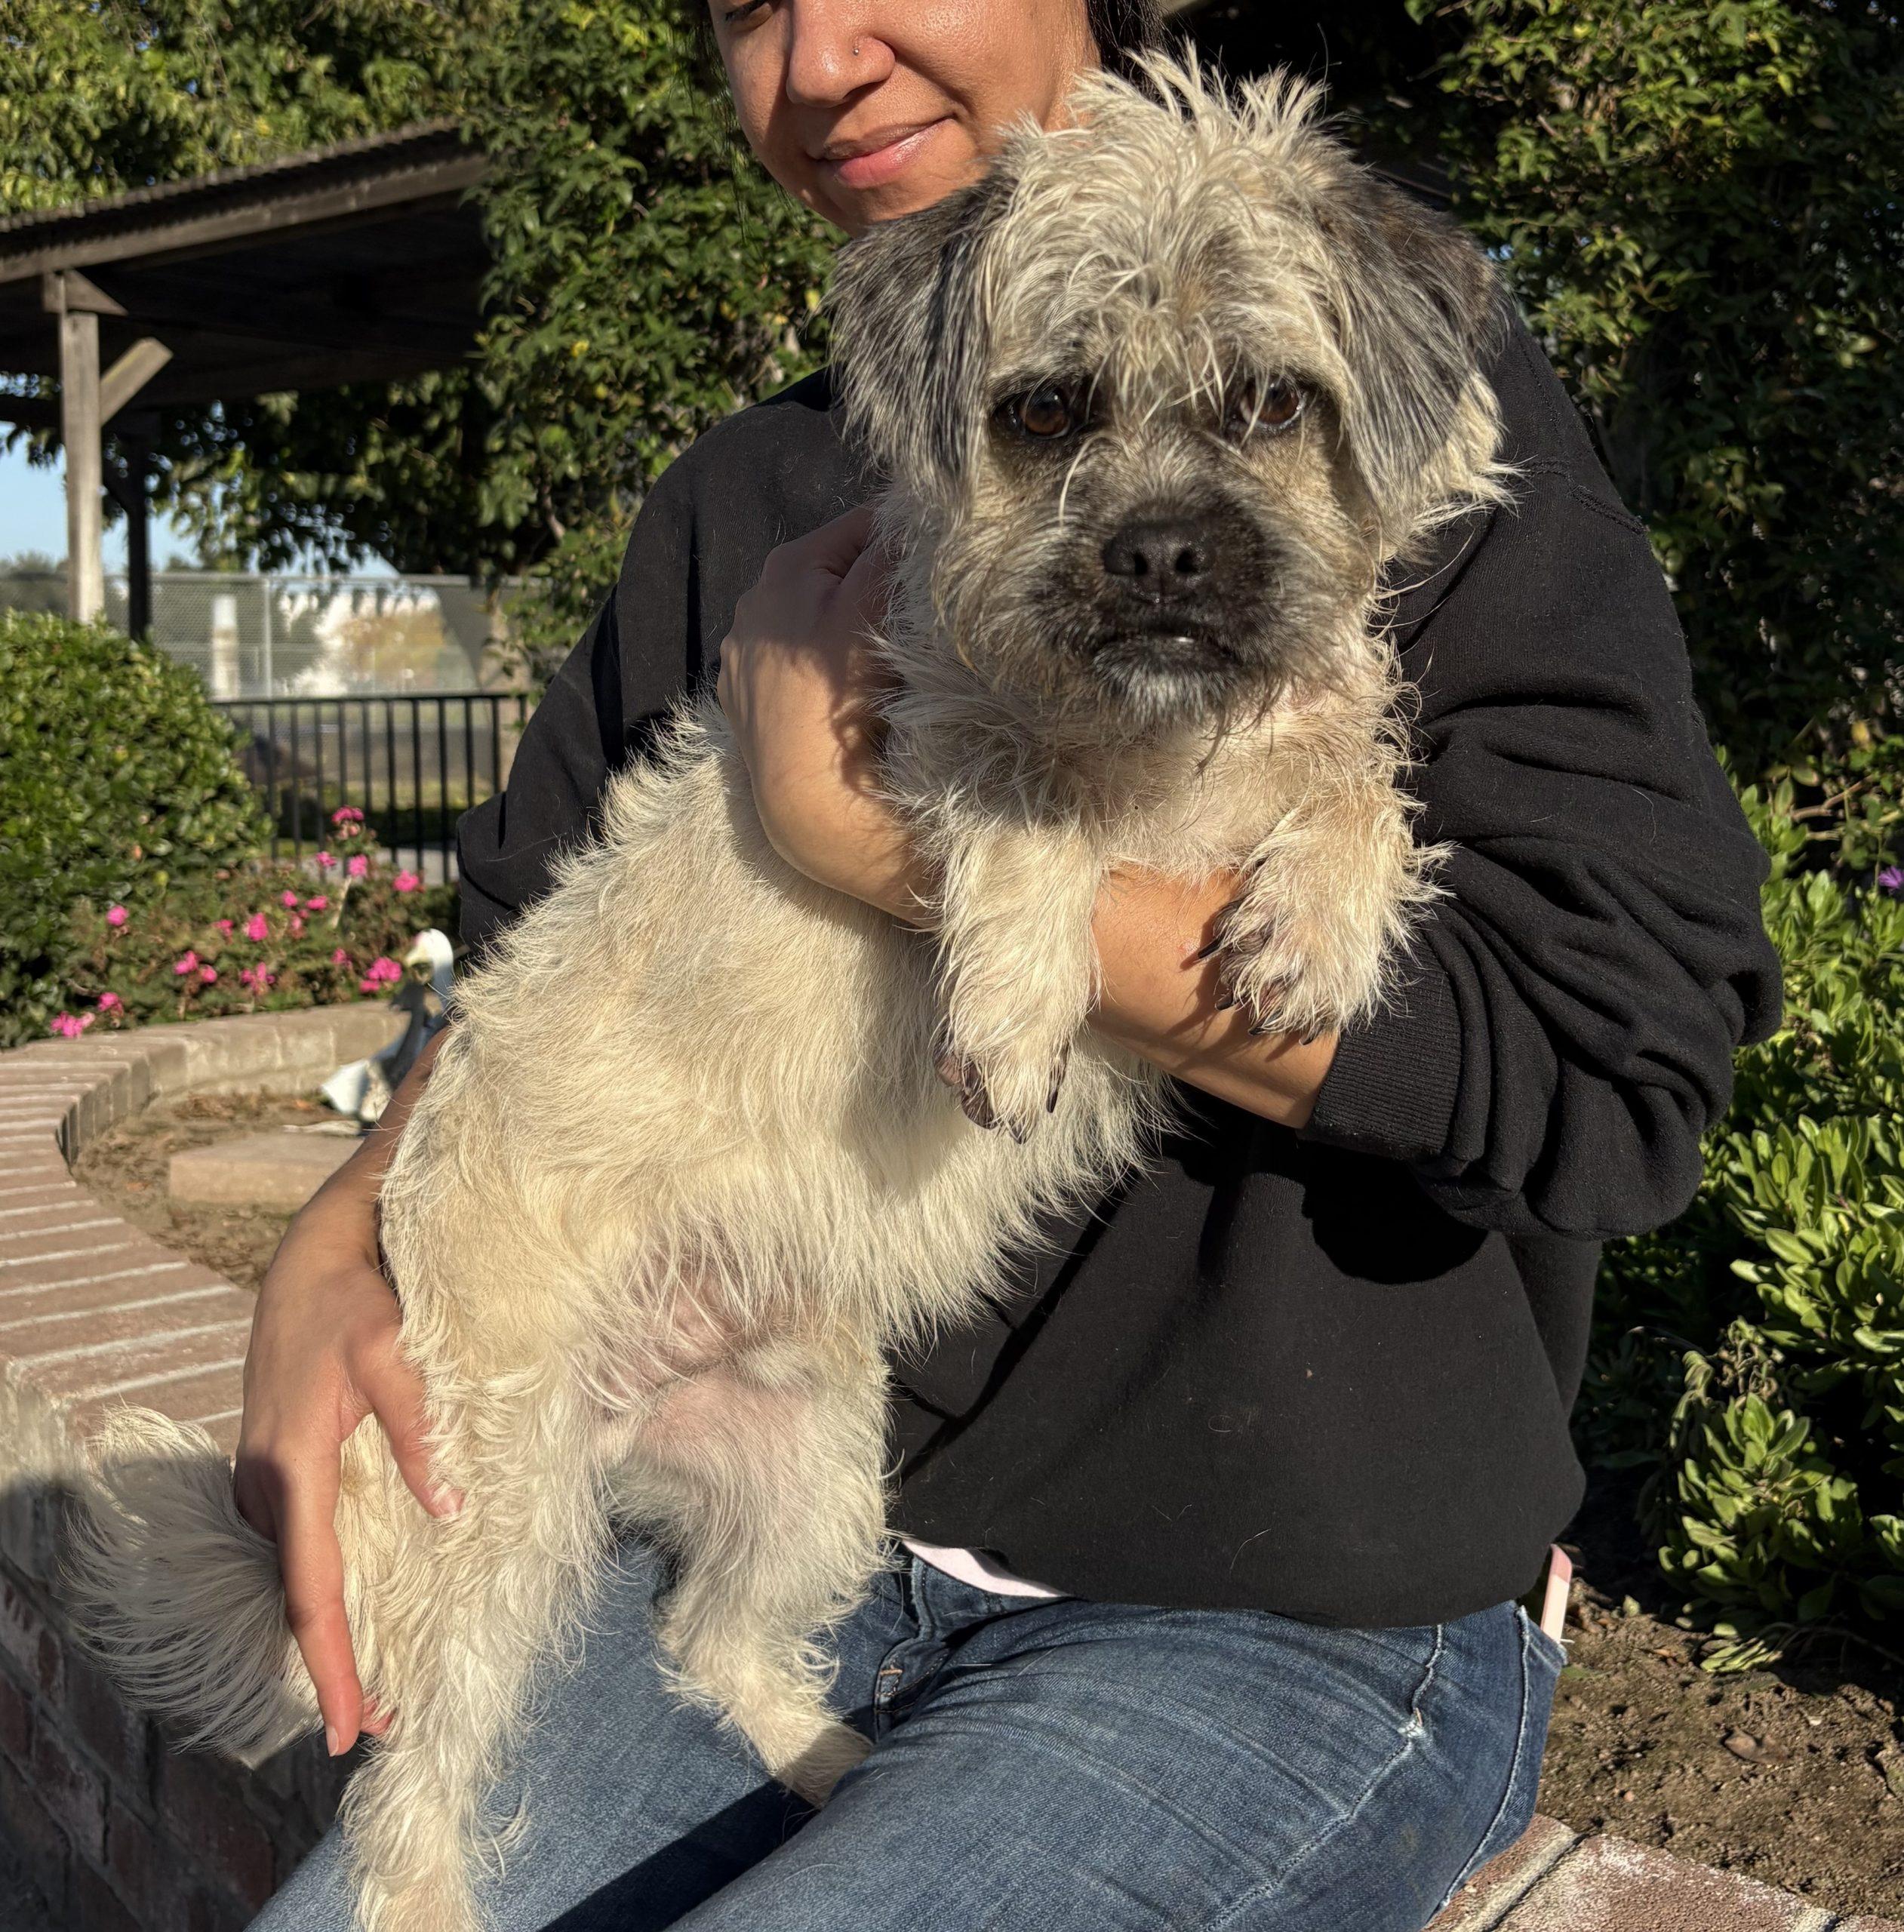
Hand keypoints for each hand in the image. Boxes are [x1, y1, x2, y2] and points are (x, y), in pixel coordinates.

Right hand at [232, 1036, 454, 1755]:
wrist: (311, 1256)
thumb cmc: (357, 1302)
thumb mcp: (394, 1354)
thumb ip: (419, 1430)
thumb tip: (450, 1508)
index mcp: (292, 1470)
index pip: (312, 1591)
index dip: (333, 1664)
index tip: (351, 1727)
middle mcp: (266, 1487)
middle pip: (299, 1598)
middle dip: (335, 1665)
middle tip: (381, 1724)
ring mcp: (264, 1481)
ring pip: (298, 1574)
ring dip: (331, 1629)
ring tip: (379, 1685)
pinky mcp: (277, 1470)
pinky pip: (301, 1546)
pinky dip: (326, 1587)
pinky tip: (360, 1610)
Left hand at [716, 505, 930, 921]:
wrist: (806, 801)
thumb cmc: (839, 696)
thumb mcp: (872, 607)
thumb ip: (893, 550)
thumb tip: (917, 506)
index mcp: (785, 568)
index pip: (865, 526)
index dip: (911, 542)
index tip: (945, 568)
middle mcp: (755, 606)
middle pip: (841, 578)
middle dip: (881, 591)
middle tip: (922, 622)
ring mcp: (748, 660)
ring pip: (821, 626)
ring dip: (855, 636)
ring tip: (890, 669)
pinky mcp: (752, 706)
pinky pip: (803, 673)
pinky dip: (828, 678)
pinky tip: (850, 704)